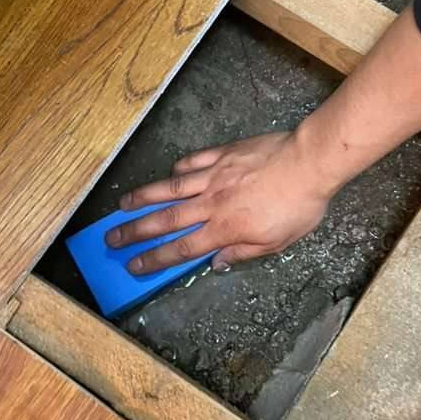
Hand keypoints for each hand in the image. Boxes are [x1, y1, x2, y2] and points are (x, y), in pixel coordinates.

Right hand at [106, 132, 330, 273]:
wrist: (308, 162)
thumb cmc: (299, 205)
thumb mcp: (277, 241)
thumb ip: (243, 252)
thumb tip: (216, 263)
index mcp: (225, 229)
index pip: (182, 249)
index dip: (155, 259)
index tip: (133, 265)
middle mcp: (212, 203)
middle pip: (165, 220)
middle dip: (135, 232)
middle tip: (112, 238)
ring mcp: (214, 176)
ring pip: (170, 188)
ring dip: (144, 198)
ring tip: (122, 204)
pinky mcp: (222, 154)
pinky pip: (193, 162)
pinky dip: (179, 169)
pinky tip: (169, 174)